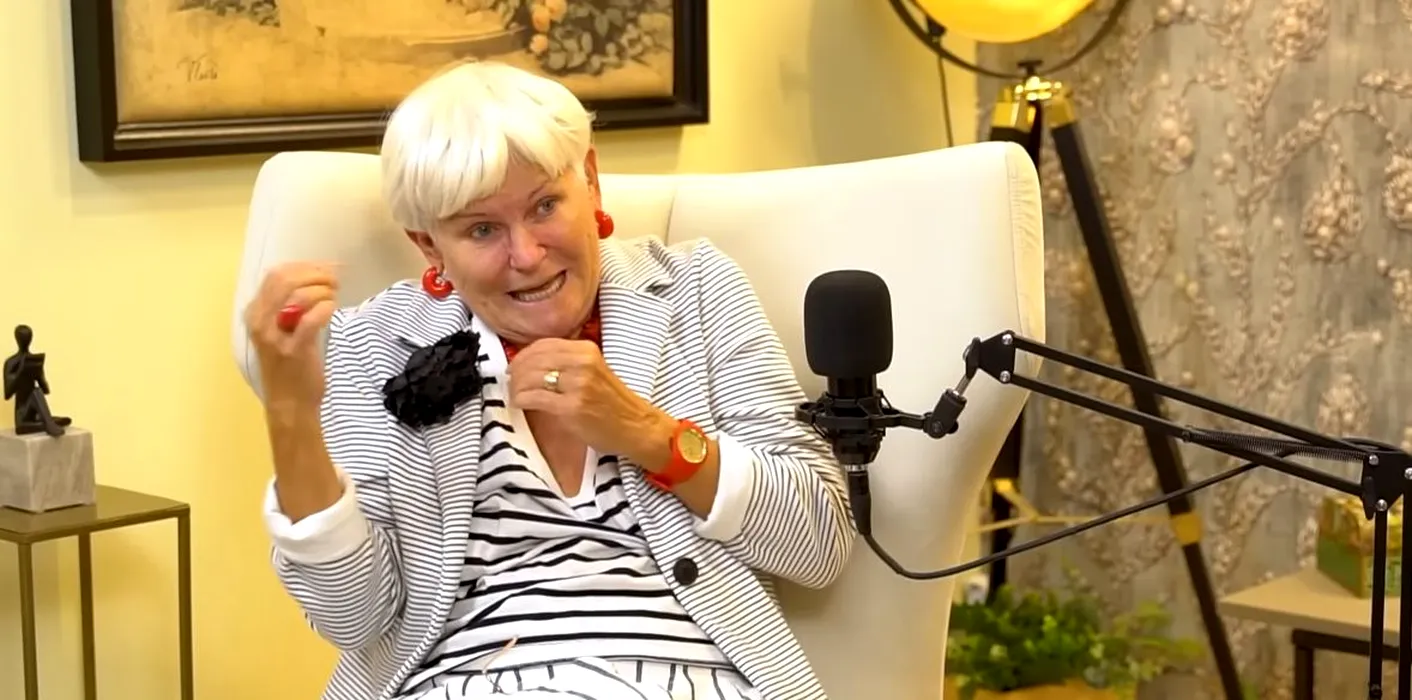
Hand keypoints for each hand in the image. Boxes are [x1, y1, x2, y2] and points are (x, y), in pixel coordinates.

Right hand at [243, 262, 339, 411]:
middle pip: (285, 279)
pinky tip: (332, 309)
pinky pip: (311, 319)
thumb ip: (292, 305)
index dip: (304, 266)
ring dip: (322, 289)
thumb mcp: (282, 330)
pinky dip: (325, 308)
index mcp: (255, 312)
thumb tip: (320, 275)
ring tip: (333, 296)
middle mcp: (259, 321)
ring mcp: (274, 336)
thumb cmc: (290, 366)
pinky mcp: (293, 350)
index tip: (326, 268)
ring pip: (298, 295)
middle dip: (315, 274)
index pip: (276, 274)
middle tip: (334, 280)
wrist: (289, 404)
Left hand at [507, 338, 673, 464]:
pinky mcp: (571, 407)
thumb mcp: (595, 370)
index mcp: (586, 350)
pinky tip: (520, 404)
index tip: (515, 365)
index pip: (544, 344)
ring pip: (530, 377)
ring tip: (514, 394)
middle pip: (534, 359)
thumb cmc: (614, 404)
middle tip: (510, 381)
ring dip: (516, 386)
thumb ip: (568, 363)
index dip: (524, 355)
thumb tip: (531, 363)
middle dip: (516, 371)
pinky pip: (534, 397)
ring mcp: (577, 385)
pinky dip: (520, 399)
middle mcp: (582, 363)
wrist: (636, 427)